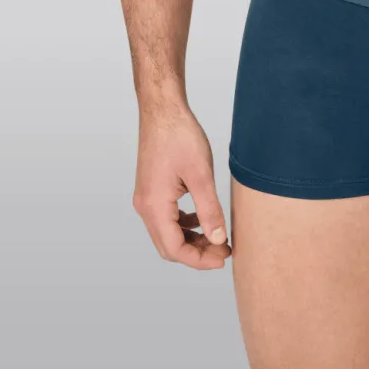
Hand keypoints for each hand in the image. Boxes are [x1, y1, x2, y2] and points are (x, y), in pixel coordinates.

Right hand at [132, 101, 231, 267]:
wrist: (162, 109)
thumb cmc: (179, 135)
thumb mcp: (201, 174)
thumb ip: (209, 210)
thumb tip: (217, 239)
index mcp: (154, 206)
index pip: (175, 249)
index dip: (200, 259)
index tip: (224, 257)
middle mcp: (145, 206)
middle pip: (169, 246)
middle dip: (196, 253)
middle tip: (223, 251)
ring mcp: (146, 198)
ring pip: (168, 233)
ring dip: (191, 239)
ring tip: (217, 237)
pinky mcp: (151, 189)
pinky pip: (166, 217)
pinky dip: (184, 224)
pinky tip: (202, 218)